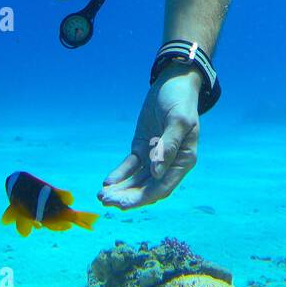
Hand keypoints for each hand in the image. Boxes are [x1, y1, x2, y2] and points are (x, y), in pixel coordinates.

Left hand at [99, 67, 200, 208]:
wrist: (173, 82)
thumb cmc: (180, 100)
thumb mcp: (178, 120)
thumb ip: (168, 147)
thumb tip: (156, 172)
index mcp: (183, 160)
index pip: (162, 186)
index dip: (143, 197)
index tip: (124, 204)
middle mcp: (169, 163)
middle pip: (147, 187)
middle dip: (127, 196)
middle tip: (106, 201)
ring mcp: (154, 155)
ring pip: (137, 179)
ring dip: (121, 189)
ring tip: (102, 196)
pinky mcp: (142, 147)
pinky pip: (130, 165)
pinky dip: (120, 174)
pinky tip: (107, 181)